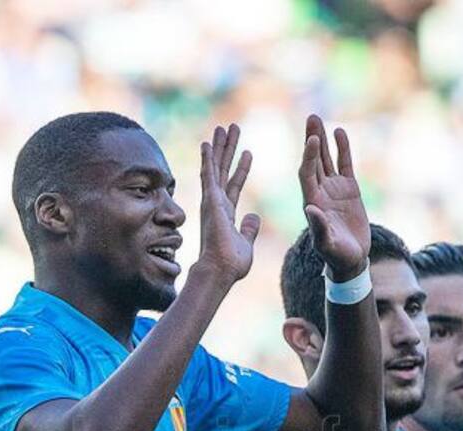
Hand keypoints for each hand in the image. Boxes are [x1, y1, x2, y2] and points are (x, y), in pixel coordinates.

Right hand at [194, 124, 261, 287]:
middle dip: (228, 150)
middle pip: (223, 170)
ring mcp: (211, 202)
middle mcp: (216, 204)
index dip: (241, 169)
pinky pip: (209, 175)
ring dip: (220, 147)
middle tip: (231, 130)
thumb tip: (254, 216)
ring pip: (216, 167)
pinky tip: (208, 143)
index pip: (234, 185)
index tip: (247, 153)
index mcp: (226, 214)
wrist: (220, 270)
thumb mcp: (246, 242)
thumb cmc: (232, 264)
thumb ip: (249, 228)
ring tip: (223, 128)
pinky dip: (208, 158)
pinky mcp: (209, 201)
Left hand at [298, 115, 369, 280]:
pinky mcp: (349, 190)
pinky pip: (344, 164)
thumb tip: (309, 209)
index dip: (308, 157)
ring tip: (317, 119)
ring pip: (326, 159)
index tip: (311, 139)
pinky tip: (339, 132)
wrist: (350, 260)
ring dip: (322, 139)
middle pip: (313, 160)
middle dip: (311, 139)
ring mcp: (334, 190)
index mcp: (311, 202)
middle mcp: (320, 192)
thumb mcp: (326, 244)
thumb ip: (318, 228)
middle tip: (310, 117)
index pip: (307, 174)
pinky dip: (342, 149)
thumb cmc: (335, 256)